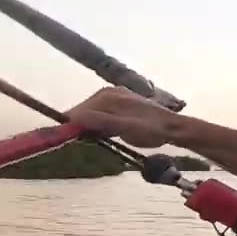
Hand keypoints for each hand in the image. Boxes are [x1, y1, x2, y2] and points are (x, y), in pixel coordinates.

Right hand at [66, 86, 183, 148]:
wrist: (172, 128)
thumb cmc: (150, 130)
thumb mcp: (124, 127)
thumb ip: (99, 121)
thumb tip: (73, 118)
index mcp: (108, 96)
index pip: (78, 111)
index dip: (69, 126)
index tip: (64, 140)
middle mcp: (108, 93)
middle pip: (83, 111)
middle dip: (79, 126)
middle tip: (82, 143)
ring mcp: (115, 97)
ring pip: (91, 113)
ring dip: (88, 127)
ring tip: (92, 140)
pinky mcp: (120, 104)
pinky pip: (101, 114)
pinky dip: (98, 125)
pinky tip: (102, 135)